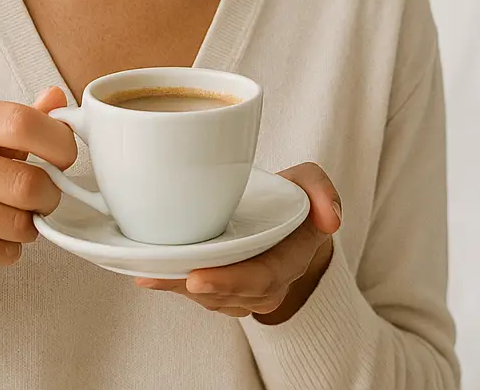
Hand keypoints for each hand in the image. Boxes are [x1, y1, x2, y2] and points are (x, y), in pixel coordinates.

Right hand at [0, 87, 75, 326]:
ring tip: (14, 218)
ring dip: (29, 226)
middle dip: (50, 196)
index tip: (64, 158)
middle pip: (27, 182)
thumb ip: (24, 118)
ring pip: (18, 222)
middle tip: (43, 198)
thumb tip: (56, 96)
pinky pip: (3, 251)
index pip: (23, 123)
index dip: (59, 143)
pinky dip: (10, 250)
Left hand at [136, 162, 342, 323]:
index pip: (262, 279)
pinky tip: (149, 274)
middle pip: (230, 295)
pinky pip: (199, 294)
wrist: (285, 218)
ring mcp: (244, 291)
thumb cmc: (294, 198)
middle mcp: (268, 283)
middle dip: (198, 289)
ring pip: (211, 298)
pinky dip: (173, 285)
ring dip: (180, 288)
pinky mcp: (223, 289)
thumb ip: (322, 190)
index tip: (199, 277)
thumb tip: (331, 219)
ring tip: (151, 273)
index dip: (231, 282)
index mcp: (291, 259)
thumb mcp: (311, 181)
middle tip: (166, 277)